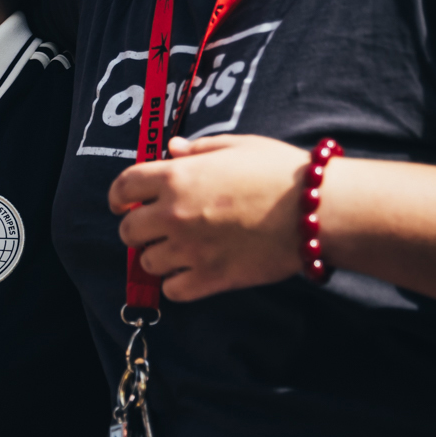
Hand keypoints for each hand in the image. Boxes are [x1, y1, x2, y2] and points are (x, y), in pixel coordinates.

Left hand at [109, 134, 306, 300]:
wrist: (316, 210)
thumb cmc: (279, 171)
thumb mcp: (236, 146)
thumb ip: (198, 149)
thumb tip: (171, 150)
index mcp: (177, 176)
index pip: (123, 187)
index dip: (119, 196)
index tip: (122, 202)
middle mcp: (175, 214)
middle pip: (129, 231)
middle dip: (137, 228)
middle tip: (154, 228)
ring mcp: (191, 249)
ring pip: (148, 263)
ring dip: (158, 256)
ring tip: (178, 249)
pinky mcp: (211, 278)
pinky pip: (174, 290)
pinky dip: (177, 283)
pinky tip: (192, 271)